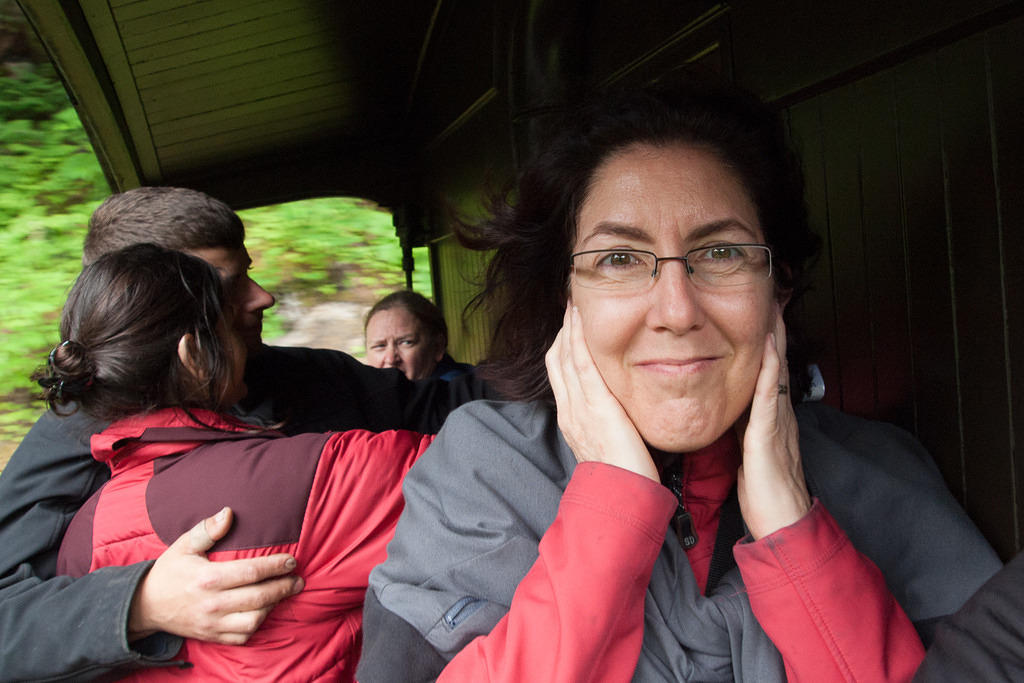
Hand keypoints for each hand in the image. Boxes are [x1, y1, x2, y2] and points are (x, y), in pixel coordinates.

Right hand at [128, 506, 303, 644]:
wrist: (145, 606)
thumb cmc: (169, 571)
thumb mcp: (184, 545)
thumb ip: (207, 529)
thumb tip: (228, 513)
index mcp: (207, 578)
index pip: (250, 572)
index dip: (275, 566)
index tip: (291, 561)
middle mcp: (212, 604)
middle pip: (258, 598)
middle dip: (283, 587)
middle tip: (297, 579)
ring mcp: (212, 624)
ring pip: (253, 621)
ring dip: (273, 607)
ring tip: (283, 593)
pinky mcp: (211, 637)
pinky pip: (242, 637)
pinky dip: (257, 625)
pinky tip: (264, 611)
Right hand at [545, 304, 658, 481]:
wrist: (620, 496)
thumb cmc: (622, 475)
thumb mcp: (608, 444)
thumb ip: (606, 423)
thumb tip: (615, 408)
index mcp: (571, 418)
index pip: (559, 371)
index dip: (563, 344)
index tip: (570, 323)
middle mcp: (569, 410)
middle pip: (557, 359)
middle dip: (563, 329)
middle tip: (570, 303)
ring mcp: (579, 407)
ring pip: (566, 357)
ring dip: (569, 327)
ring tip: (575, 303)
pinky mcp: (596, 406)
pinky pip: (582, 365)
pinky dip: (579, 340)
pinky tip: (581, 320)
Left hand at [736, 310, 811, 538]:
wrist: (781, 523)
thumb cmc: (764, 492)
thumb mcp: (747, 451)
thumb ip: (741, 428)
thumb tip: (727, 410)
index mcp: (769, 418)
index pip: (767, 372)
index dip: (765, 343)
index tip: (759, 313)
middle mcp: (777, 414)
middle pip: (777, 364)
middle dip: (774, 331)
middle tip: (772, 296)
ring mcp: (777, 423)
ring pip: (777, 373)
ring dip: (776, 340)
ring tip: (774, 308)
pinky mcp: (770, 437)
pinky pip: (771, 397)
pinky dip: (771, 371)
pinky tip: (769, 350)